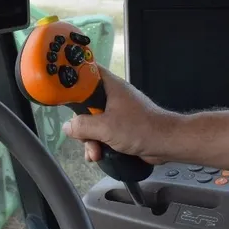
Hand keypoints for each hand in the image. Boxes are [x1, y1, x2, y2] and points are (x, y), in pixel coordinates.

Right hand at [62, 65, 179, 164]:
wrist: (166, 143)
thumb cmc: (141, 128)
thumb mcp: (105, 127)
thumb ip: (82, 126)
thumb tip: (68, 127)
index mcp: (110, 86)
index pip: (86, 72)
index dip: (72, 78)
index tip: (61, 91)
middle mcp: (113, 96)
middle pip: (85, 104)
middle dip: (81, 124)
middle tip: (82, 135)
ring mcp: (118, 112)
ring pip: (93, 122)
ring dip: (90, 139)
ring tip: (95, 152)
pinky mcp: (122, 126)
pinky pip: (103, 132)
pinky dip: (99, 144)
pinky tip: (99, 156)